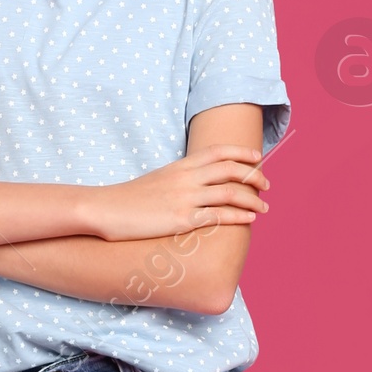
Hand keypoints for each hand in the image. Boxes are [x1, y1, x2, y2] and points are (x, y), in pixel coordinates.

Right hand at [89, 146, 267, 239]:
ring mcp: (184, 198)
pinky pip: (218, 216)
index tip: (257, 157)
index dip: (242, 152)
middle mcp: (186, 178)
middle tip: (267, 185)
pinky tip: (249, 220)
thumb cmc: (128, 199)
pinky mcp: (181, 219)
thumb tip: (196, 185)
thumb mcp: (157, 180)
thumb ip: (179, 179)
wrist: (105, 209)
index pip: (218, 151)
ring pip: (230, 193)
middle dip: (254, 176)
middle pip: (231, 170)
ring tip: (264, 208)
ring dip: (252, 200)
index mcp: (180, 166)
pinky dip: (238, 216)